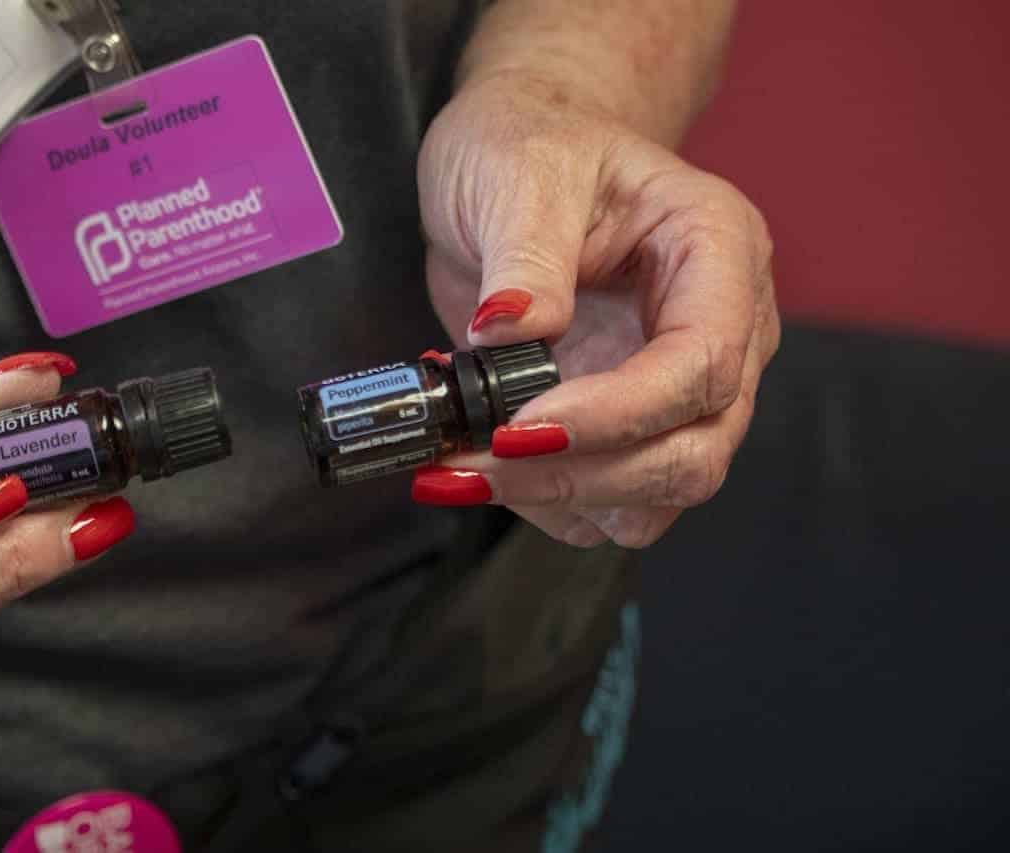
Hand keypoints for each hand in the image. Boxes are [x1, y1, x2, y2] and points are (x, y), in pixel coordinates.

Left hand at [414, 74, 779, 547]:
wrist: (518, 162)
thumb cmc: (531, 146)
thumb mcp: (520, 170)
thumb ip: (526, 254)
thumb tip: (510, 335)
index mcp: (717, 253)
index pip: (702, 364)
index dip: (617, 414)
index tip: (518, 427)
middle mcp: (723, 331)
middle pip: (694, 451)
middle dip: (582, 473)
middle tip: (472, 463)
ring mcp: (680, 388)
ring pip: (658, 495)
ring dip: (561, 499)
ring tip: (465, 465)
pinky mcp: (630, 426)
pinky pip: (609, 501)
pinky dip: (546, 501)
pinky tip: (482, 460)